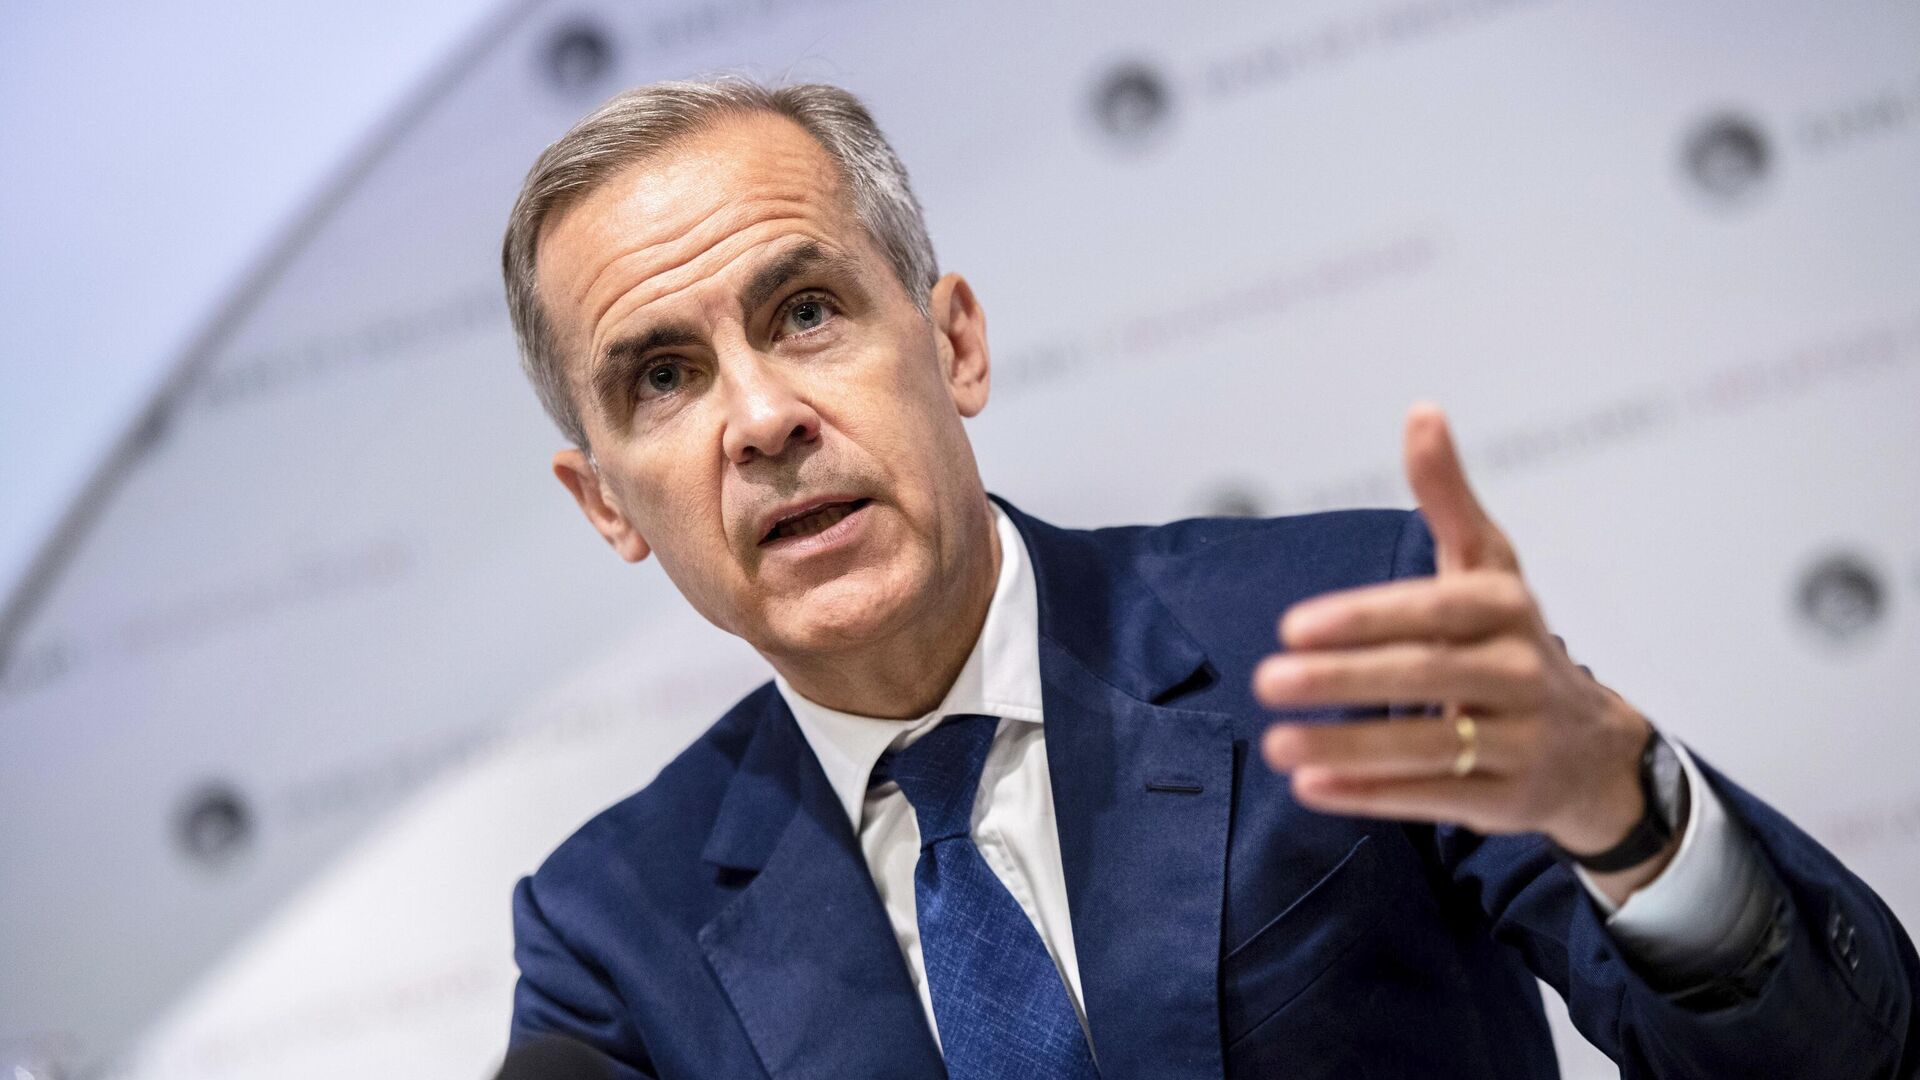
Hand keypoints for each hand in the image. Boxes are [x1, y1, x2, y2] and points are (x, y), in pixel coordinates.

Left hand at [1254, 405, 1670, 898]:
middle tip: (1266, 680)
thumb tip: (1422, 411)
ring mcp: (1520, 740)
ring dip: (1349, 748)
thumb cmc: (1511, 641)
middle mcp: (1521, 671)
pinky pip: (1436, 798)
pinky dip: (1372, 796)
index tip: (1292, 626)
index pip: (1435, 609)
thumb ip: (1447, 497)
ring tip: (1276, 745)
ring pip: (1430, 745)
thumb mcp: (1486, 566)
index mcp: (1506, 606)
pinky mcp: (1508, 800)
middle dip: (1343, 680)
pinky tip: (1312, 788)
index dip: (1366, 618)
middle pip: (1427, 675)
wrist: (1592, 747)